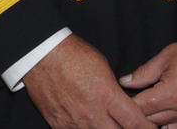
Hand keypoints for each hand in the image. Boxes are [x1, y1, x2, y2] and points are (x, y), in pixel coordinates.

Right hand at [23, 34, 155, 128]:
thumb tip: (124, 105)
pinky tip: (89, 123)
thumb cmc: (74, 56)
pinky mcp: (59, 126)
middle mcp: (92, 113)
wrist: (42, 55)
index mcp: (106, 95)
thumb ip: (115, 91)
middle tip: (130, 126)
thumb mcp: (104, 68)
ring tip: (107, 122)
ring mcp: (74, 122)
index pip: (134, 122)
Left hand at [120, 43, 176, 128]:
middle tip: (130, 109)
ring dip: (155, 125)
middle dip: (138, 116)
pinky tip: (165, 123)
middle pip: (150, 122)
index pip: (140, 108)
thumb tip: (124, 82)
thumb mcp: (166, 57)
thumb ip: (144, 73)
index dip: (127, 106)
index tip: (120, 102)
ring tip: (148, 117)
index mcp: (170, 94)